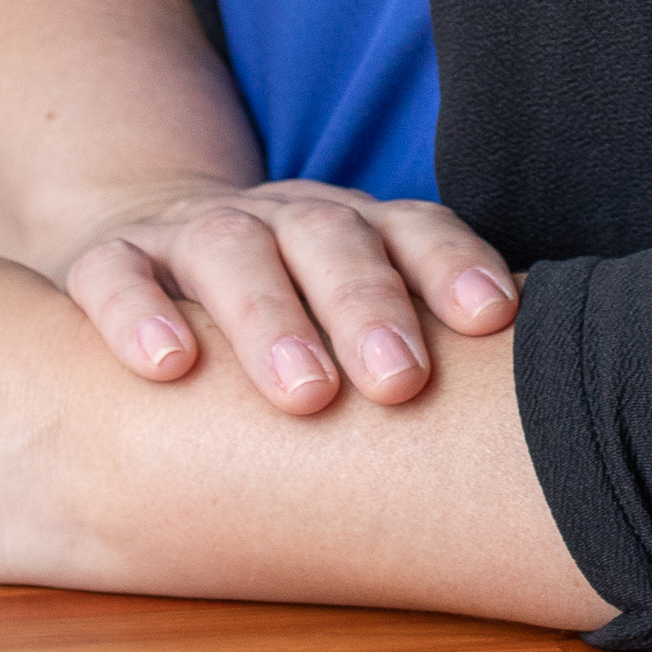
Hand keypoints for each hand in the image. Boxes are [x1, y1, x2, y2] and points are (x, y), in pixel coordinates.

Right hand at [59, 178, 517, 412]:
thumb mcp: (351, 316)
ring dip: (271, 317)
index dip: (455, 267)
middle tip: (399, 383)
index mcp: (354, 227)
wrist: (154, 258)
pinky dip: (138, 315)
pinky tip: (167, 366)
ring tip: (304, 394)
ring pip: (232, 251)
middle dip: (368, 306)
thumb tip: (539, 433)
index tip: (494, 321)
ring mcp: (194, 234)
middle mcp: (280, 218)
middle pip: (330, 238)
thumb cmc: (286, 316)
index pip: (414, 229)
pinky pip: (117, 276)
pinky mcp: (112, 259)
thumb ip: (420, 344)